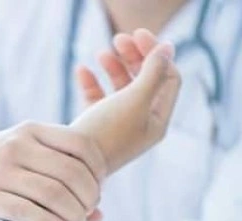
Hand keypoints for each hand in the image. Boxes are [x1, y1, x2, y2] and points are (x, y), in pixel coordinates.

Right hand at [0, 123, 106, 220]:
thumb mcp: (26, 158)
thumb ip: (62, 177)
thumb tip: (100, 216)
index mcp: (31, 130)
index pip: (81, 146)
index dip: (98, 171)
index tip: (98, 189)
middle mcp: (16, 146)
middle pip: (71, 173)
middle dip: (89, 197)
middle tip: (89, 211)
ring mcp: (0, 172)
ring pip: (54, 194)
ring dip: (75, 214)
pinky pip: (30, 213)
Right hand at [72, 29, 180, 171]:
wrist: (73, 164)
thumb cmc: (107, 133)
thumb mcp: (135, 99)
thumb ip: (153, 72)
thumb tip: (167, 48)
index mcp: (157, 121)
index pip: (168, 79)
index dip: (156, 54)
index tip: (137, 35)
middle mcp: (141, 124)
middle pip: (146, 81)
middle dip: (135, 57)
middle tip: (119, 38)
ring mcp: (117, 126)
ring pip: (122, 88)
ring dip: (114, 67)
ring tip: (102, 53)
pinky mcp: (95, 128)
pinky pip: (98, 99)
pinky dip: (93, 83)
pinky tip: (82, 70)